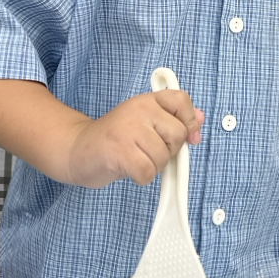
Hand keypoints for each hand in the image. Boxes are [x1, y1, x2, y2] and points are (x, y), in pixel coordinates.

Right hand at [65, 90, 204, 187]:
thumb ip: (173, 120)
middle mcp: (138, 109)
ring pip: (163, 157)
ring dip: (152, 166)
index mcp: (147, 100)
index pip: (182, 100)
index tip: (189, 136)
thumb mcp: (145, 124)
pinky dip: (141, 177)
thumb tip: (200, 119)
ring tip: (134, 158)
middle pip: (178, 135)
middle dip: (168, 151)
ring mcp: (128, 129)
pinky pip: (148, 172)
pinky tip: (128, 169)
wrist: (78, 151)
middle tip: (146, 150)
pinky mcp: (119, 151)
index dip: (190, 121)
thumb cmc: (116, 140)